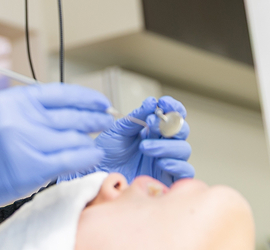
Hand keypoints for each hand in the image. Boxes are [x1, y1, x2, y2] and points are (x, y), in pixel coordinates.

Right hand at [0, 83, 113, 224]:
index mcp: (14, 100)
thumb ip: (29, 108)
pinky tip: (92, 155)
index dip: (86, 97)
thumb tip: (68, 110)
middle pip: (71, 115)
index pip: (60, 93)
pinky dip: (86, 157)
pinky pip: (70, 159)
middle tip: (106, 120)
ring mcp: (27, 142)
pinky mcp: (32, 168)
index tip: (101, 102)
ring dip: (90, 141)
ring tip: (96, 142)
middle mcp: (21, 117)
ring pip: (74, 138)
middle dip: (94, 118)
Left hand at [61, 96, 193, 186]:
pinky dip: (176, 164)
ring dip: (166, 145)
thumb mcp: (118, 131)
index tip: (164, 103)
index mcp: (151, 129)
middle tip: (150, 124)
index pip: (172, 114)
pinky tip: (161, 162)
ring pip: (183, 149)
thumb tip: (152, 103)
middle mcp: (162, 143)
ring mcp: (166, 160)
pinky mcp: (168, 179)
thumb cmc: (106, 153)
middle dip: (168, 124)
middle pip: (181, 130)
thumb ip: (136, 118)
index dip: (173, 107)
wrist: (97, 175)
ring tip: (144, 147)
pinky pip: (185, 171)